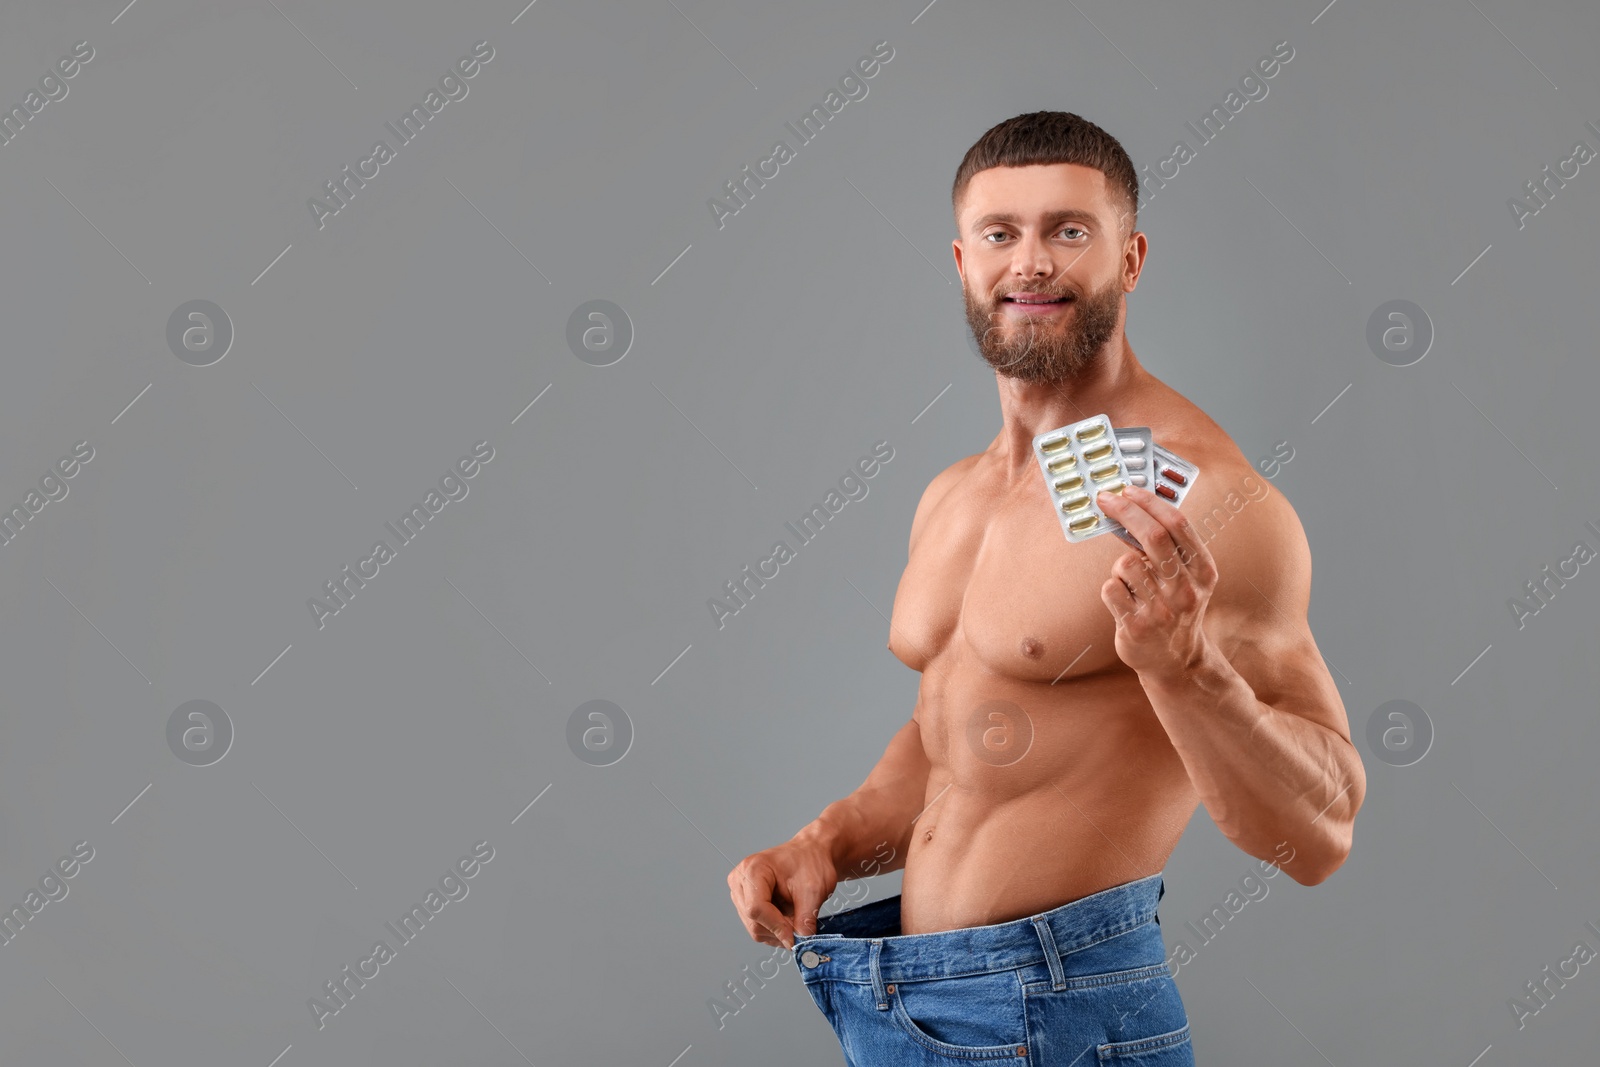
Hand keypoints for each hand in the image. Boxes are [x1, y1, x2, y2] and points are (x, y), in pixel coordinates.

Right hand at [727, 837, 838, 949]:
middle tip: (801, 926)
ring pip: (754, 928)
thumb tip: (801, 943)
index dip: (776, 927)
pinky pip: (756, 927)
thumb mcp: (813, 890)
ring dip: (777, 932)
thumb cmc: (811, 863)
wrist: (810, 854)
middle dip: (779, 930)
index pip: (756, 908)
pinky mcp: (744, 903)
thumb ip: (805, 919)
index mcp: (753, 869)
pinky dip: (774, 930)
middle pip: (753, 921)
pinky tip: (788, 918)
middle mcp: (740, 880)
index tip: (795, 938)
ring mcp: (739, 892)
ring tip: (796, 917)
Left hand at [1095, 483, 1219, 678]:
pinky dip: (1112, 589)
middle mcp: (1186, 589)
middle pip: (1153, 535)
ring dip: (1121, 567)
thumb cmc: (1175, 608)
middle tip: (1104, 498)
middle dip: (1125, 511)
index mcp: (1203, 571)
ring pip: (1125, 564)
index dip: (1149, 502)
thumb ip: (1168, 547)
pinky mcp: (1137, 626)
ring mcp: (1162, 610)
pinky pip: (1110, 588)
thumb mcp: (1186, 578)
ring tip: (1132, 584)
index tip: (1127, 489)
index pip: (1178, 524)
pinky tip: (1125, 602)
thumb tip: (1130, 509)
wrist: (1176, 661)